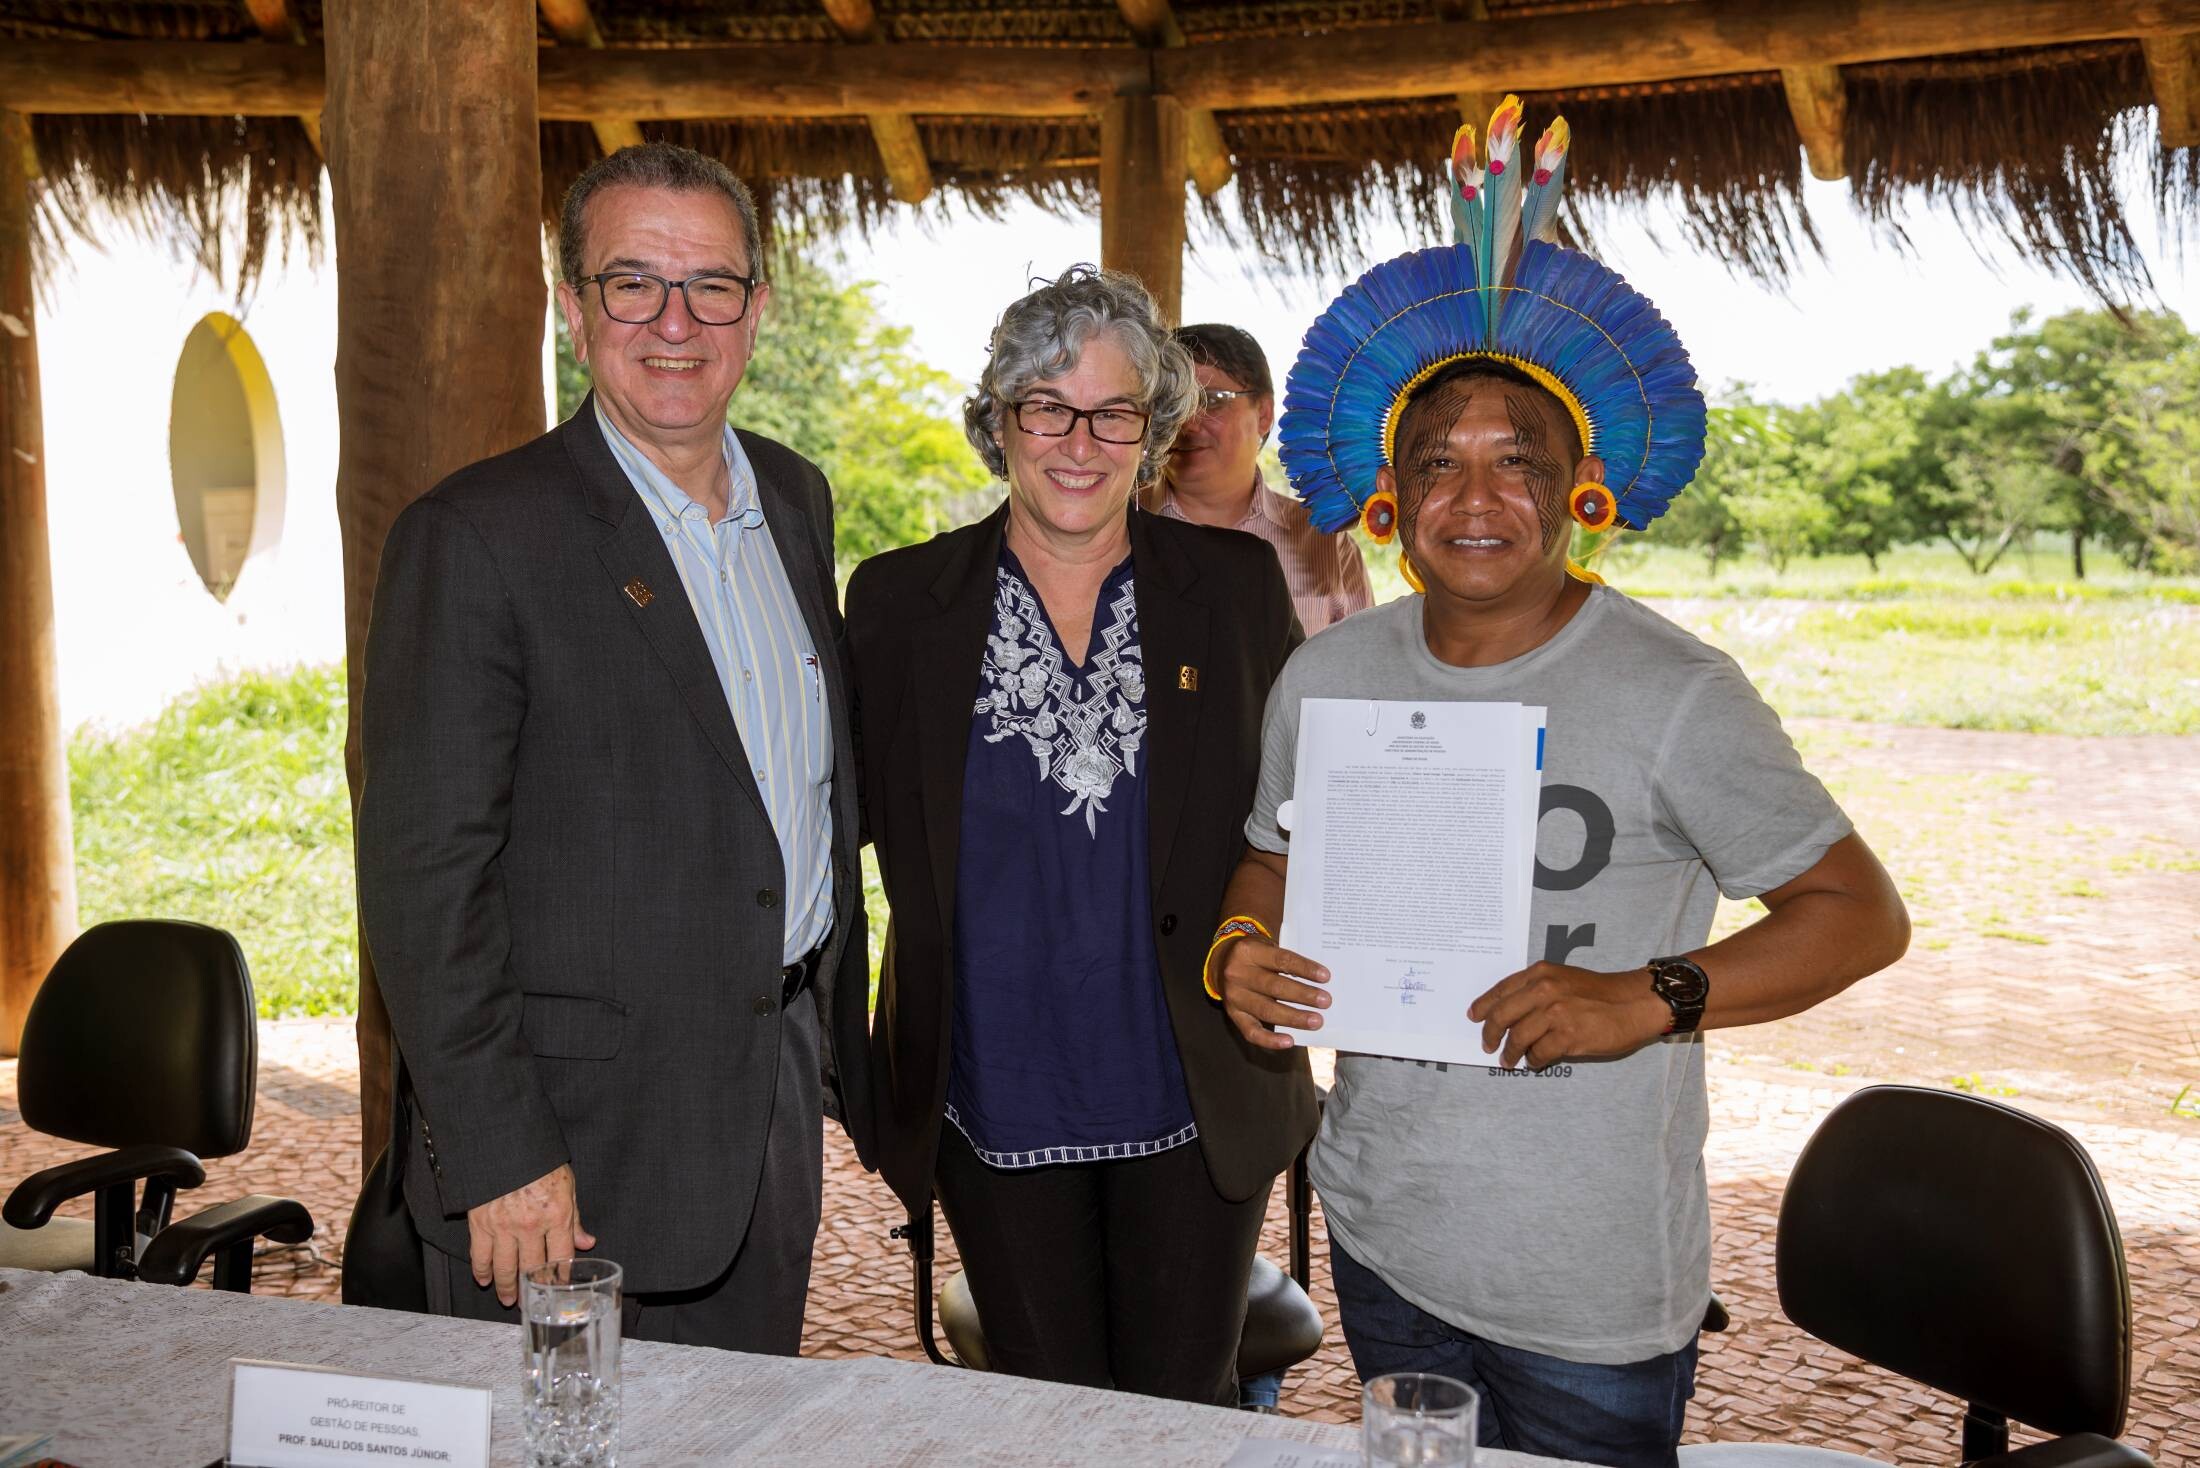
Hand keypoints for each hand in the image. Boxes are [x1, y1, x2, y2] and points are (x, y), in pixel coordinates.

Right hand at [467, 1163, 594, 1306]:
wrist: (507, 1142)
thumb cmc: (541, 1162)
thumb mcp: (567, 1186)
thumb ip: (575, 1219)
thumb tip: (587, 1243)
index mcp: (556, 1215)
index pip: (562, 1258)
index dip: (560, 1278)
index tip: (559, 1290)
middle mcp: (531, 1226)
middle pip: (533, 1269)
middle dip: (534, 1290)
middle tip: (532, 1302)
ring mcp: (504, 1226)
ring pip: (505, 1268)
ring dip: (507, 1288)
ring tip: (510, 1299)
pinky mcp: (480, 1223)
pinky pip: (480, 1255)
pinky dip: (481, 1271)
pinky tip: (485, 1279)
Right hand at [1217, 937, 1330, 1051]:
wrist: (1221, 964)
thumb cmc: (1254, 956)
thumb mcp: (1265, 946)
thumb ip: (1286, 960)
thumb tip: (1318, 981)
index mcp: (1248, 951)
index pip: (1281, 959)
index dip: (1304, 968)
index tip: (1325, 977)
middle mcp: (1237, 974)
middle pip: (1274, 986)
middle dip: (1303, 995)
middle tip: (1325, 1001)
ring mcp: (1234, 996)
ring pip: (1266, 1010)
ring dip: (1294, 1017)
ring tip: (1316, 1021)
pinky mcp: (1233, 1014)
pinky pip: (1251, 1031)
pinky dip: (1270, 1040)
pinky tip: (1289, 1041)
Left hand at [1468, 962, 1669, 1069]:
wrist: (1635, 1003)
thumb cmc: (1601, 992)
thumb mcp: (1564, 978)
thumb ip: (1537, 989)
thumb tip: (1511, 1013)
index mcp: (1541, 973)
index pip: (1501, 990)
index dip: (1483, 1006)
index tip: (1474, 1017)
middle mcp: (1544, 990)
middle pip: (1502, 1015)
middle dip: (1490, 1033)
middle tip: (1487, 1045)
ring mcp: (1556, 1013)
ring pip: (1517, 1037)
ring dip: (1510, 1052)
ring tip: (1508, 1060)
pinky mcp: (1569, 1036)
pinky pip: (1539, 1053)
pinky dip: (1533, 1060)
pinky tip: (1535, 1062)